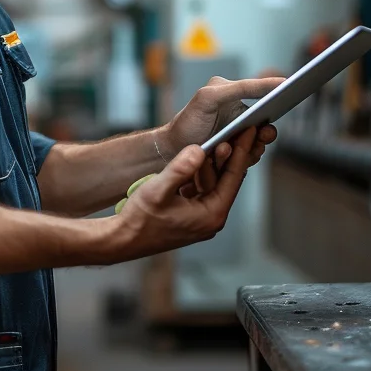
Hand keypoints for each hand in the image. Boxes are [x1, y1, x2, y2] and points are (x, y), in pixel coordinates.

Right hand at [113, 128, 259, 261]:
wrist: (121, 241)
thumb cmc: (138, 220)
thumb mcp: (158, 190)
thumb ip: (180, 168)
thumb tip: (199, 149)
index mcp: (211, 215)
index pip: (233, 177)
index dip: (241, 151)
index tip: (250, 131)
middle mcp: (211, 219)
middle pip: (226, 180)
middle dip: (228, 155)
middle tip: (237, 129)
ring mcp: (200, 219)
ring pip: (212, 184)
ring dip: (211, 164)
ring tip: (216, 141)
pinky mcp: (189, 217)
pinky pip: (200, 190)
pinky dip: (199, 175)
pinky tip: (196, 160)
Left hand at [162, 74, 283, 171]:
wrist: (172, 149)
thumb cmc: (189, 119)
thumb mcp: (213, 96)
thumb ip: (244, 88)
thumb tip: (278, 82)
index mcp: (239, 99)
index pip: (266, 99)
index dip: (279, 100)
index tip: (289, 99)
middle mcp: (243, 120)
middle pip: (267, 127)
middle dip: (266, 133)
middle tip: (264, 133)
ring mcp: (240, 140)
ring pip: (259, 146)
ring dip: (252, 148)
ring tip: (237, 146)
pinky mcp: (236, 158)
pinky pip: (249, 159)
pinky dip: (244, 159)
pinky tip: (229, 155)